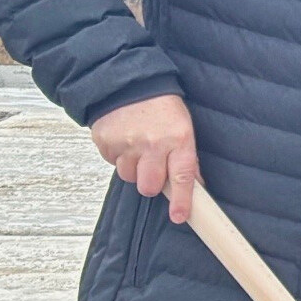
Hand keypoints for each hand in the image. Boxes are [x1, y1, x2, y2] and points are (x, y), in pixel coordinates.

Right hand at [89, 93, 200, 222]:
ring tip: (138, 148)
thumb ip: (187, 157)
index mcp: (178, 139)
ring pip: (129, 176)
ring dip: (133, 169)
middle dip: (150, 183)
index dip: (181, 201)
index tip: (179, 217)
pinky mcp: (106, 141)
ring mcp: (126, 143)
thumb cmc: (162, 107)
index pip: (181, 177)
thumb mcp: (184, 128)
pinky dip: (118, 156)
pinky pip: (112, 162)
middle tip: (153, 170)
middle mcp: (152, 144)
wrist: (128, 83)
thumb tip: (195, 185)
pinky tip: (124, 140)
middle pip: (148, 185)